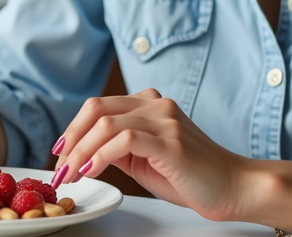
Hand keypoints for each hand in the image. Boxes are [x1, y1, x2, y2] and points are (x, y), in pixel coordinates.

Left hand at [52, 88, 250, 221]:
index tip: (59, 154)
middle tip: (60, 168)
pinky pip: (125, 140)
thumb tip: (85, 151)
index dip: (72, 129)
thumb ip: (120, 147)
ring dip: (80, 151)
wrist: (232, 187)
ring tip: (72, 175)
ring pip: (106, 123)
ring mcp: (165, 120)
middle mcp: (157, 104)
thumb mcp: (146, 159)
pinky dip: (101, 155)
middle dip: (70, 139)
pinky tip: (92, 171)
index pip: (99, 106)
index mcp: (150, 104)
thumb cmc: (192, 177)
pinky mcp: (171, 142)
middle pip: (97, 109)